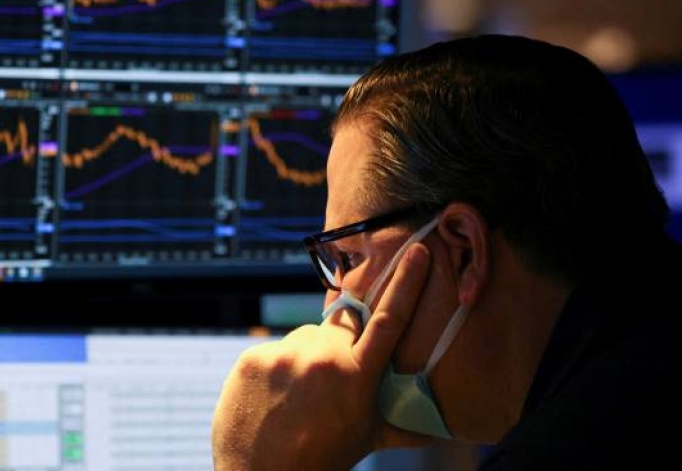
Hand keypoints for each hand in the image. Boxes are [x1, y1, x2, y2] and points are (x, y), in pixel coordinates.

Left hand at [211, 244, 433, 470]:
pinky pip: (273, 350)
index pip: (388, 319)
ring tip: (298, 397)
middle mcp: (322, 358)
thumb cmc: (322, 458)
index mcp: (357, 375)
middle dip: (340, 343)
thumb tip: (446, 429)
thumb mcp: (368, 438)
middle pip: (340, 327)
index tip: (415, 251)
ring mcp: (284, 355)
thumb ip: (405, 425)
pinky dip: (277, 367)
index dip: (406, 282)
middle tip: (328, 381)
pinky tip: (274, 396)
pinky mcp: (254, 357)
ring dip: (306, 358)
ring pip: (304, 339)